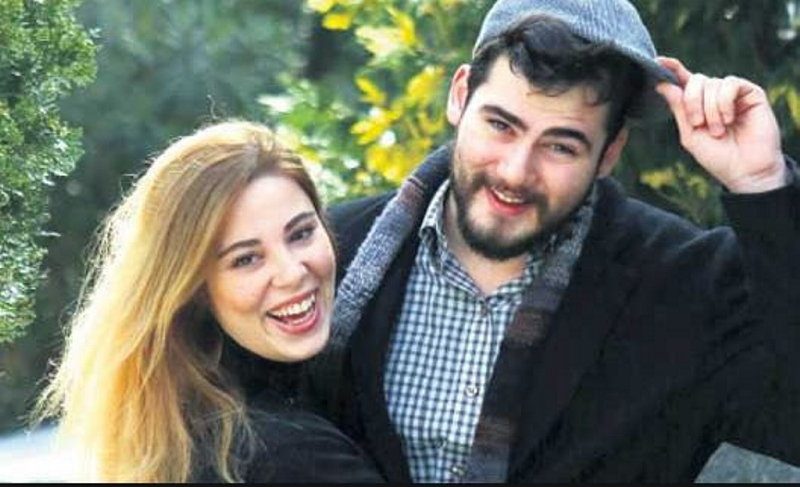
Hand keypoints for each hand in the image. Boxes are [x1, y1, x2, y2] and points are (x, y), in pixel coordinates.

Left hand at [655, 57, 786, 192]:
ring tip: (718, 130)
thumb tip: (662, 84)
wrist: (744, 170)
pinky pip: (730, 84)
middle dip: (691, 102)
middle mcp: (714, 95)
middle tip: (697, 124)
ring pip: (711, 83)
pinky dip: (724, 102)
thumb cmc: (717, 156)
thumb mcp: (690, 133)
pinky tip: (729, 119)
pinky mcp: (751, 93)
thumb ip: (679, 108)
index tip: (658, 62)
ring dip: (710, 109)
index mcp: (697, 104)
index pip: (683, 81)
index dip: (671, 69)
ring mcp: (733, 93)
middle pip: (695, 80)